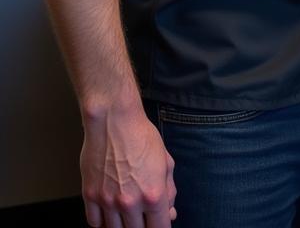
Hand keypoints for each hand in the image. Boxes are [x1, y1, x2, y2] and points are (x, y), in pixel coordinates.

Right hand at [81, 104, 175, 226]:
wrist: (113, 122)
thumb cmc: (141, 136)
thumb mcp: (165, 162)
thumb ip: (169, 191)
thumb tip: (169, 212)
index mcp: (153, 194)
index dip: (161, 227)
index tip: (160, 223)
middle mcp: (129, 202)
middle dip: (143, 226)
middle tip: (144, 217)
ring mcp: (107, 201)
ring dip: (123, 225)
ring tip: (128, 215)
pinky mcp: (90, 196)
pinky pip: (95, 223)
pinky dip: (103, 223)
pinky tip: (110, 215)